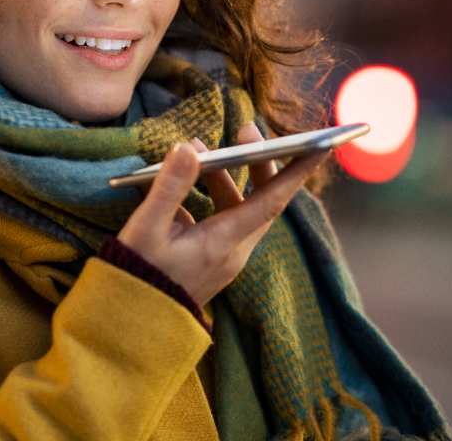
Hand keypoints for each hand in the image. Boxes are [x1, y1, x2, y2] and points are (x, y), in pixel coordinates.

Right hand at [115, 122, 328, 307]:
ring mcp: (223, 257)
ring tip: (196, 149)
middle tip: (246, 129)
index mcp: (224, 242)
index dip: (296, 171)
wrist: (131, 322)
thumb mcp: (148, 228)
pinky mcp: (209, 260)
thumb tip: (187, 148)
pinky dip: (209, 196)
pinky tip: (182, 183)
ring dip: (224, 176)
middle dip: (258, 162)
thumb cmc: (138, 274)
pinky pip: (221, 220)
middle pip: (261, 200)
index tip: (320, 145)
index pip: (272, 201)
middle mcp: (233, 250)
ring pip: (238, 208)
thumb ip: (169, 187)